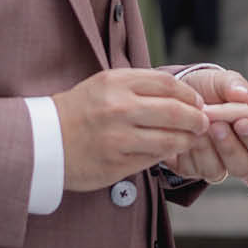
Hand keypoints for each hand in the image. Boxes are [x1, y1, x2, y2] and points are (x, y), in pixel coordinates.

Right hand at [52, 68, 208, 191]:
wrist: (44, 140)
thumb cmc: (80, 110)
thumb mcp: (105, 84)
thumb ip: (141, 85)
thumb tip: (184, 97)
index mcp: (116, 83)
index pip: (169, 84)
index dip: (190, 95)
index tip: (197, 103)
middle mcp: (118, 109)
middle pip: (176, 112)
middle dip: (197, 120)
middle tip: (202, 124)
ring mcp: (117, 138)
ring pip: (170, 140)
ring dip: (186, 141)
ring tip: (188, 139)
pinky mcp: (116, 164)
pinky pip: (153, 160)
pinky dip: (165, 155)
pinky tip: (167, 151)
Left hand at [172, 66, 247, 184]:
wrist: (177, 95)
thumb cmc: (207, 87)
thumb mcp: (220, 80)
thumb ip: (234, 85)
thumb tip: (243, 93)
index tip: (242, 122)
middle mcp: (242, 153)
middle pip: (246, 167)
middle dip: (231, 148)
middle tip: (218, 127)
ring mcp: (219, 164)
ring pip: (221, 172)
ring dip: (210, 149)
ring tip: (202, 128)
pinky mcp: (196, 169)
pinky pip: (198, 171)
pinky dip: (193, 153)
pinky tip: (188, 135)